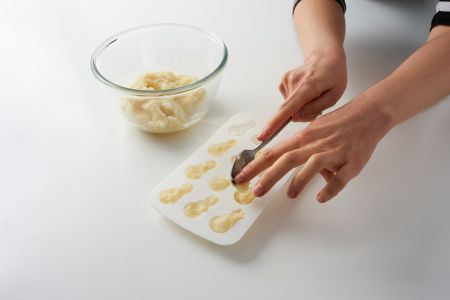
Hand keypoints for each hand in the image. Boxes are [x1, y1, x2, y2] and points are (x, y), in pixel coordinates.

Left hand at [234, 97, 392, 202]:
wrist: (369, 114)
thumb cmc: (339, 122)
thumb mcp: (314, 131)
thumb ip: (301, 149)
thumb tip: (294, 167)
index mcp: (303, 137)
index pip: (274, 151)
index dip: (256, 164)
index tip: (241, 176)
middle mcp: (315, 144)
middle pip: (287, 159)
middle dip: (268, 176)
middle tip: (255, 191)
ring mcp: (333, 153)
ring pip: (311, 166)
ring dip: (298, 181)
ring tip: (289, 195)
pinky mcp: (351, 162)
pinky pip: (340, 178)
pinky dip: (330, 188)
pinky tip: (321, 197)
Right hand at [258, 50, 346, 140]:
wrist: (325, 57)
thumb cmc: (333, 76)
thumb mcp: (334, 95)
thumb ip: (315, 108)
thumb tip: (295, 117)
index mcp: (308, 86)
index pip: (288, 108)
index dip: (274, 123)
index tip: (262, 135)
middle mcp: (293, 81)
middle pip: (291, 112)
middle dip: (304, 114)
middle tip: (318, 104)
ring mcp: (286, 80)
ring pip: (289, 107)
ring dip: (301, 107)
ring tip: (313, 96)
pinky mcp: (283, 81)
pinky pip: (288, 101)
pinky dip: (296, 101)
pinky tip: (305, 92)